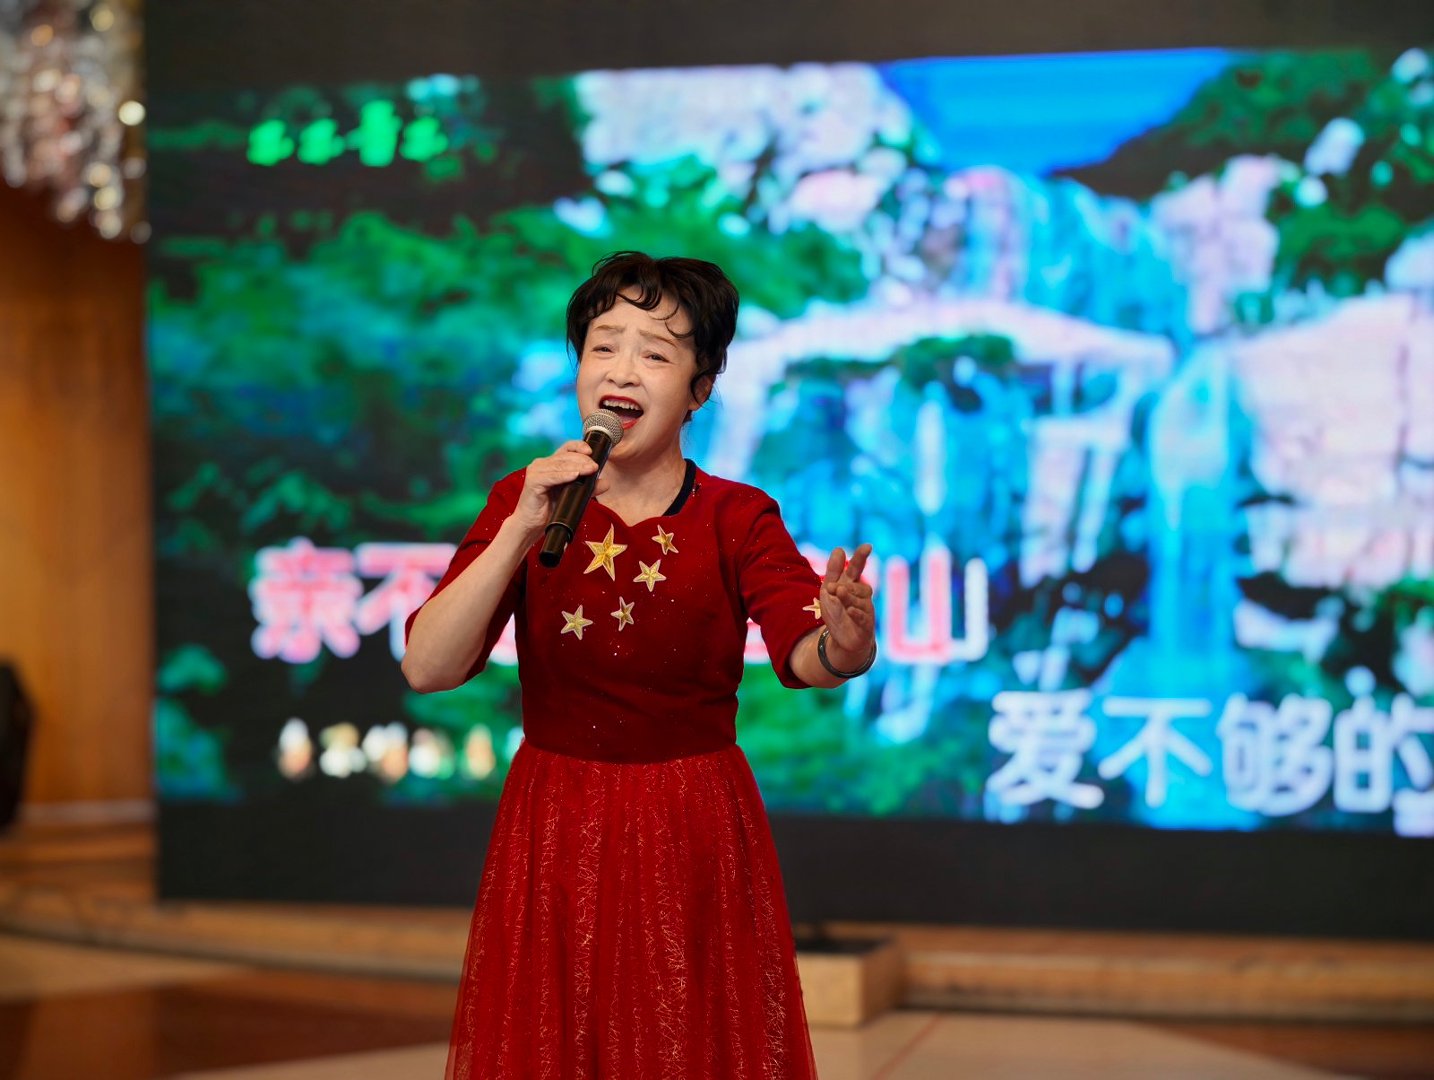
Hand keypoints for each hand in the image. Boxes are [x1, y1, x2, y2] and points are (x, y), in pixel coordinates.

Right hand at [510, 440, 608, 539]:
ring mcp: (536, 471)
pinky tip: (575, 475)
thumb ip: (588, 488)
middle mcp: (542, 464)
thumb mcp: (573, 495)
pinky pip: (551, 477)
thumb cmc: (550, 510)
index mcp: (551, 464)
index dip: (579, 447)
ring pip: (559, 465)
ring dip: (576, 467)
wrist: (532, 525)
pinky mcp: (532, 481)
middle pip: (565, 456)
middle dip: (582, 460)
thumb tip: (606, 482)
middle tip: (595, 467)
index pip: (567, 449)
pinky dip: (563, 476)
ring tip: (590, 469)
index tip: (592, 452)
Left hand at [820, 543, 874, 667]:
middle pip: (857, 586)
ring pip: (859, 601)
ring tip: (839, 596)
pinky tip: (850, 610)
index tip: (867, 546)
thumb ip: (833, 571)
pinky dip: (856, 612)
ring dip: (848, 598)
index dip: (861, 557)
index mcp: (851, 584)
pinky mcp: (865, 625)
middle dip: (846, 586)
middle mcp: (861, 596)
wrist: (843, 639)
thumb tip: (839, 549)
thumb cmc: (837, 611)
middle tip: (833, 588)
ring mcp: (865, 610)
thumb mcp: (829, 590)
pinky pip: (863, 617)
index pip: (857, 568)